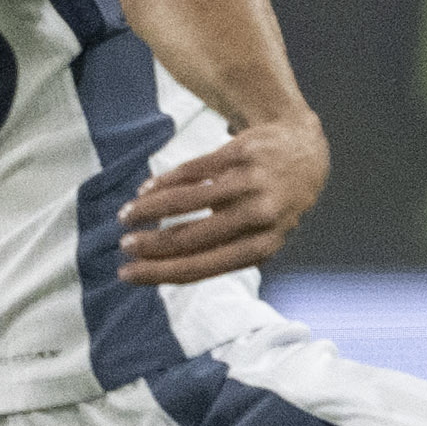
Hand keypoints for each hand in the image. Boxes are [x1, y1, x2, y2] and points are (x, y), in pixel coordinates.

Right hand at [117, 116, 329, 286]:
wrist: (303, 151)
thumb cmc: (272, 204)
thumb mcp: (260, 235)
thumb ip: (221, 251)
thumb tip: (160, 268)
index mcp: (263, 247)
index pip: (202, 267)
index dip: (159, 273)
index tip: (128, 274)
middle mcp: (259, 217)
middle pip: (190, 238)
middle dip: (149, 245)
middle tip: (123, 246)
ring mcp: (250, 183)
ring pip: (186, 201)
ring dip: (149, 211)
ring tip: (126, 216)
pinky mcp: (240, 154)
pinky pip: (191, 172)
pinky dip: (162, 183)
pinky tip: (145, 191)